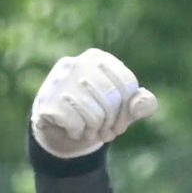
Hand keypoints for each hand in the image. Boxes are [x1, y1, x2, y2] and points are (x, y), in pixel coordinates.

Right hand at [31, 49, 157, 158]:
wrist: (58, 129)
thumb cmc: (95, 114)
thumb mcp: (122, 110)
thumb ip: (140, 104)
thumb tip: (144, 102)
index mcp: (98, 58)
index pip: (128, 85)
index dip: (128, 112)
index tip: (119, 123)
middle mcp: (77, 63)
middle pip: (112, 101)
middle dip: (111, 125)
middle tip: (102, 130)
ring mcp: (60, 79)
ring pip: (95, 116)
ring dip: (93, 132)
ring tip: (85, 129)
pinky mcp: (48, 99)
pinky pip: (76, 124)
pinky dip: (77, 134)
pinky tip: (70, 128)